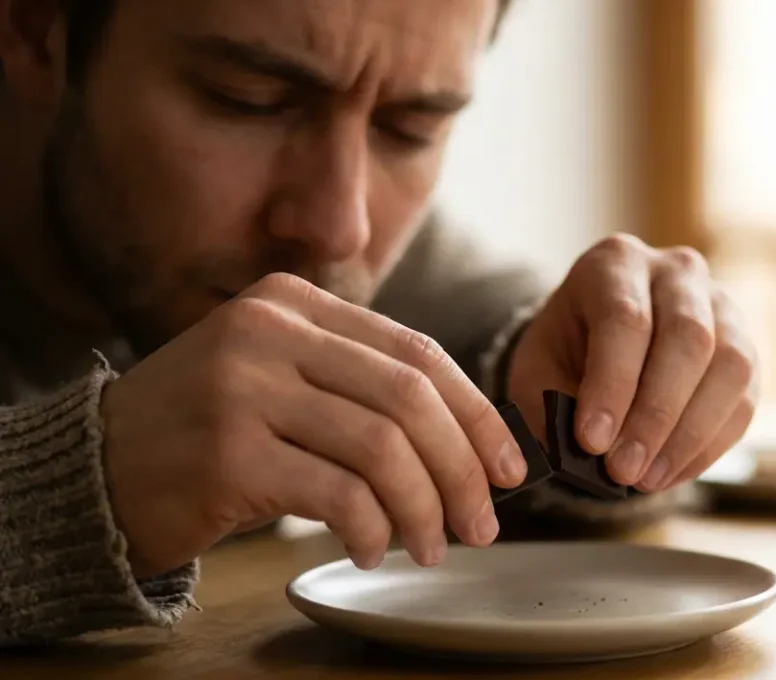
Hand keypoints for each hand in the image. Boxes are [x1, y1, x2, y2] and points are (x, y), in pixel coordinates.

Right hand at [100, 273, 526, 577]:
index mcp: (293, 302)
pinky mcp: (228, 450)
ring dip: (425, 508)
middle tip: (484, 523)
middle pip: (410, 398)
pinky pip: (339, 494)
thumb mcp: (283, 381)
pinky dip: (373, 528)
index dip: (477, 413)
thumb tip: (475, 444)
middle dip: (463, 467)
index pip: (417, 352)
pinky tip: (374, 548)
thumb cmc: (210, 434)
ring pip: (383, 448)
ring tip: (434, 546)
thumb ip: (361, 389)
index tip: (510, 467)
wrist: (95, 469)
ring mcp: (244, 386)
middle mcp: (269, 329)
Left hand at [506, 234, 759, 492]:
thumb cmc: (566, 354)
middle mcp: (677, 272)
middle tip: (623, 470)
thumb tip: (587, 451)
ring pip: (730, 366)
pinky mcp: (746, 348)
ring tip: (647, 479)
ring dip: (689, 433)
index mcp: (616, 262)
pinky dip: (709, 445)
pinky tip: (671, 472)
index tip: (591, 441)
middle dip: (655, 414)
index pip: (625, 317)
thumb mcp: (539, 370)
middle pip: (688, 337)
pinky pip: (744, 399)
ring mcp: (721, 306)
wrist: (598, 345)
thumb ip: (554, 404)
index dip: (612, 384)